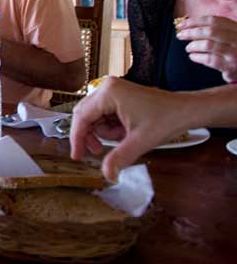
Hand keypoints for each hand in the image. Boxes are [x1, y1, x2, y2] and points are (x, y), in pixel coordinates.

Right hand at [69, 77, 189, 180]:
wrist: (187, 110)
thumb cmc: (166, 119)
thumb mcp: (140, 141)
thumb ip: (119, 157)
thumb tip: (106, 175)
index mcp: (108, 93)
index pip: (82, 117)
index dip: (77, 139)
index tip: (77, 156)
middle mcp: (106, 87)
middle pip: (84, 115)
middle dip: (90, 135)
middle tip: (97, 152)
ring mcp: (112, 90)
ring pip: (93, 116)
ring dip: (102, 132)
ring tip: (120, 140)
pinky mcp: (118, 95)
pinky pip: (103, 113)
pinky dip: (109, 126)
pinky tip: (123, 133)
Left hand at [177, 15, 236, 82]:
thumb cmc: (234, 51)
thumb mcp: (230, 37)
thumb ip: (215, 30)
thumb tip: (188, 26)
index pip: (215, 20)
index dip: (196, 21)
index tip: (182, 24)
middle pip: (210, 32)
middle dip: (191, 32)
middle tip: (180, 35)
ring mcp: (235, 54)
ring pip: (208, 45)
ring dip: (193, 45)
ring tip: (188, 48)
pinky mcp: (230, 67)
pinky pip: (210, 60)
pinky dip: (197, 57)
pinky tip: (193, 56)